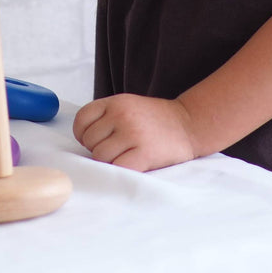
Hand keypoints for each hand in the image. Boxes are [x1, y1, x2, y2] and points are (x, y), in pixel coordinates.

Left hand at [72, 93, 199, 171]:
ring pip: (100, 157)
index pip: (81, 120)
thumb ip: (106, 117)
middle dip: (98, 149)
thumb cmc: (155, 120)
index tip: (95, 140)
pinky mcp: (144, 153)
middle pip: (89, 141)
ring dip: (109, 162)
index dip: (83, 134)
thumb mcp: (128, 105)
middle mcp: (122, 115)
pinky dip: (120, 170)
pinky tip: (131, 165)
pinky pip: (117, 167)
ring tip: (125, 156)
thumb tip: (83, 140)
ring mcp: (133, 133)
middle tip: (117, 149)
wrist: (190, 124)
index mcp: (116, 102)